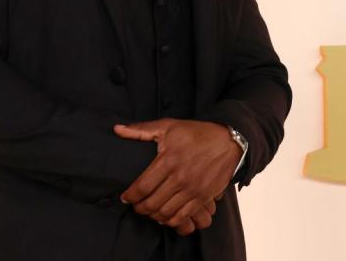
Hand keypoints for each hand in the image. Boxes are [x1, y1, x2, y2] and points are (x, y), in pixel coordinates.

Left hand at [114, 118, 241, 231]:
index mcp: (168, 160)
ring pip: (166, 212)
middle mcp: (180, 177)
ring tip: (148, 211)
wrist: (228, 142)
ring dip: (153, 216)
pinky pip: (183, 216)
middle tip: (135, 206)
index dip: (130, 196)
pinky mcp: (203, 197)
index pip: (143, 186)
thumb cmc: (196, 133)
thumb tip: (117, 129)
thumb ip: (141, 130)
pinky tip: (165, 216)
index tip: (125, 197)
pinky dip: (171, 220)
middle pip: (153, 203)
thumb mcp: (168, 126)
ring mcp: (193, 189)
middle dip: (139, 208)